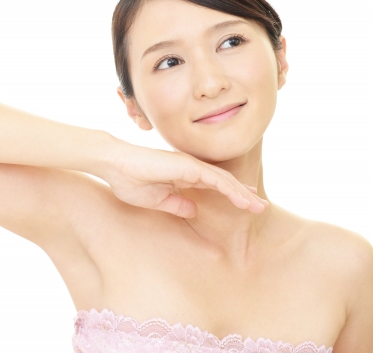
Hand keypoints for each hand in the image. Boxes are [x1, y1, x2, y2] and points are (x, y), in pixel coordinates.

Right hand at [101, 144, 267, 217]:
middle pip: (223, 181)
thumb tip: (194, 210)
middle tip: (260, 206)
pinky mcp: (186, 165)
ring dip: (242, 193)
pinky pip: (214, 178)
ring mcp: (189, 165)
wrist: (114, 165)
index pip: (213, 185)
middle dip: (242, 194)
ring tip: (258, 206)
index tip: (245, 202)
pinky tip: (242, 199)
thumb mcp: (156, 200)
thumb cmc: (129, 180)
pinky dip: (230, 189)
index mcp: (182, 176)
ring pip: (223, 180)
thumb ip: (177, 204)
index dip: (230, 193)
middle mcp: (190, 168)